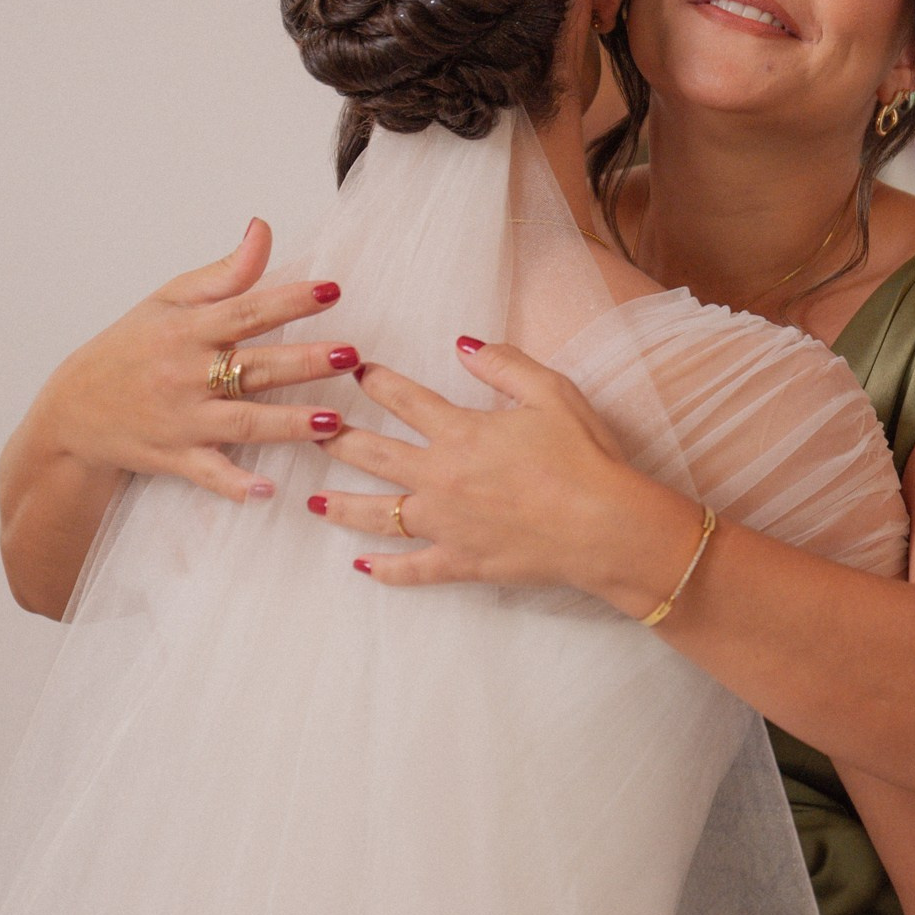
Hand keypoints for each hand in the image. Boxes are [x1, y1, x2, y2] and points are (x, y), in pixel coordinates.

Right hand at [33, 218, 356, 501]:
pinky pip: (207, 473)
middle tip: (350, 355)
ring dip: (286, 424)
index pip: (245, 311)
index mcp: (187, 330)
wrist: (73, 411)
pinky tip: (266, 491)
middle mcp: (185, 374)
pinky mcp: (174, 457)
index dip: (288, 301)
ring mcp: (181, 419)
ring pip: (240, 422)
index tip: (333, 291)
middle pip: (252, 366)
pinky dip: (233, 484)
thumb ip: (225, 273)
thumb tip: (264, 229)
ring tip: (332, 422)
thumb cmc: (131, 348)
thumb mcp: (168, 302)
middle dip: (303, 362)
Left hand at [312, 337, 703, 604]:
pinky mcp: (460, 562)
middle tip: (310, 430)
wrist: (604, 527)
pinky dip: (384, 571)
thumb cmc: (585, 457)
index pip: (404, 399)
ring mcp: (445, 524)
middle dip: (337, 439)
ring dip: (341, 504)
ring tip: (313, 499)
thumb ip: (504, 364)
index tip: (356, 371)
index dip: (376, 381)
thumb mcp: (553, 393)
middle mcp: (440, 477)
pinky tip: (362, 567)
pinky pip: (411, 570)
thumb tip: (464, 343)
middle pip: (373, 455)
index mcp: (462, 432)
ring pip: (376, 514)